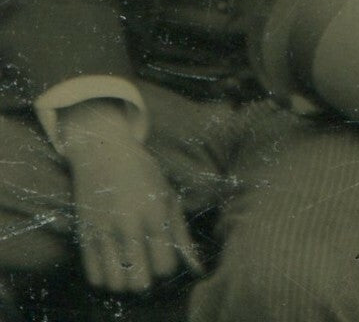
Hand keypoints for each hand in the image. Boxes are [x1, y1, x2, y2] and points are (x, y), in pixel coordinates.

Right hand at [56, 101, 201, 292]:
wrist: (103, 151)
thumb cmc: (142, 173)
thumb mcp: (168, 195)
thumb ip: (181, 233)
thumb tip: (197, 268)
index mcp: (155, 213)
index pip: (166, 266)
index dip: (166, 266)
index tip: (163, 255)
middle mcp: (129, 225)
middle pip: (141, 282)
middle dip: (146, 280)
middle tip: (146, 266)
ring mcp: (104, 231)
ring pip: (116, 285)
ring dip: (125, 283)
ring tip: (128, 268)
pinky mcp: (84, 234)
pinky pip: (94, 277)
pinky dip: (105, 279)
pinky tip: (112, 265)